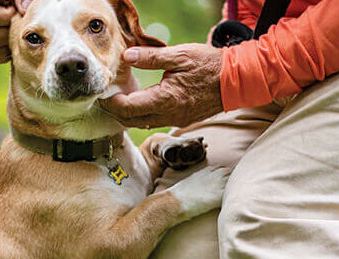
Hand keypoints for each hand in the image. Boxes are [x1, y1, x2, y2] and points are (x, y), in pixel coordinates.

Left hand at [100, 43, 223, 128]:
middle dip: (114, 111)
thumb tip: (127, 55)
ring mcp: (175, 120)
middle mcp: (168, 115)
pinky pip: (154, 122)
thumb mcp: (179, 55)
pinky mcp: (181, 120)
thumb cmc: (209, 66)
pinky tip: (139, 101)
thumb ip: (150, 57)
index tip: (102, 92)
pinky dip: (141, 115)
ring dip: (127, 115)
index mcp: (164, 99)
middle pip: (130, 121)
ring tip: (118, 98)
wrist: (236, 80)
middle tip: (105, 97)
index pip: (127, 108)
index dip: (110, 102)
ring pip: (142, 124)